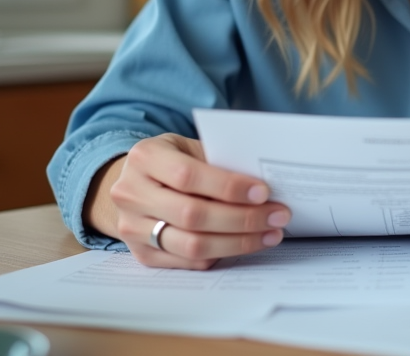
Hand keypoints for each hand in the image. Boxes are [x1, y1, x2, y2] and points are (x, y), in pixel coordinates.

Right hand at [84, 133, 290, 268]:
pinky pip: (188, 262)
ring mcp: (132, 228)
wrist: (136, 181)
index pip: (188, 176)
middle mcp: (131, 193)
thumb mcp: (191, 147)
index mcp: (145, 157)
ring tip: (270, 233)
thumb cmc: (175, 160)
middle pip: (192, 215)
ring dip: (238, 242)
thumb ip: (219, 161)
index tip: (264, 192)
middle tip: (278, 216)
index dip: (228, 187)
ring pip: (191, 245)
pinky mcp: (142, 254)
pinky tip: (246, 244)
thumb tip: (265, 187)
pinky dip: (222, 254)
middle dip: (243, 218)